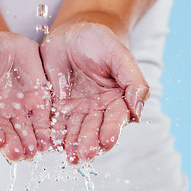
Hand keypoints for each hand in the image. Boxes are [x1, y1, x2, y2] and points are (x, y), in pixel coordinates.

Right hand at [0, 32, 50, 161]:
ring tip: (34, 149)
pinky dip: (46, 130)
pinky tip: (48, 139)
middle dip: (12, 145)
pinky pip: (43, 119)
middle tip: (18, 153)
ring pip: (27, 131)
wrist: (2, 43)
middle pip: (7, 134)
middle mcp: (1, 116)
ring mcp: (21, 111)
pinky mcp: (39, 103)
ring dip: (30, 142)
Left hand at [40, 22, 148, 163]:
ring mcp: (76, 109)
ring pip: (74, 130)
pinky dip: (52, 133)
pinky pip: (54, 121)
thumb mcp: (119, 56)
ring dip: (72, 144)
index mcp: (116, 99)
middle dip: (89, 143)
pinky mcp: (56, 107)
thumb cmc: (100, 41)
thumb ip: (133, 81)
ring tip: (70, 157)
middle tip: (84, 156)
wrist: (72, 33)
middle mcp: (97, 109)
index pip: (116, 118)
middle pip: (93, 129)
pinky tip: (51, 143)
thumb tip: (139, 111)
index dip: (112, 129)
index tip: (107, 141)